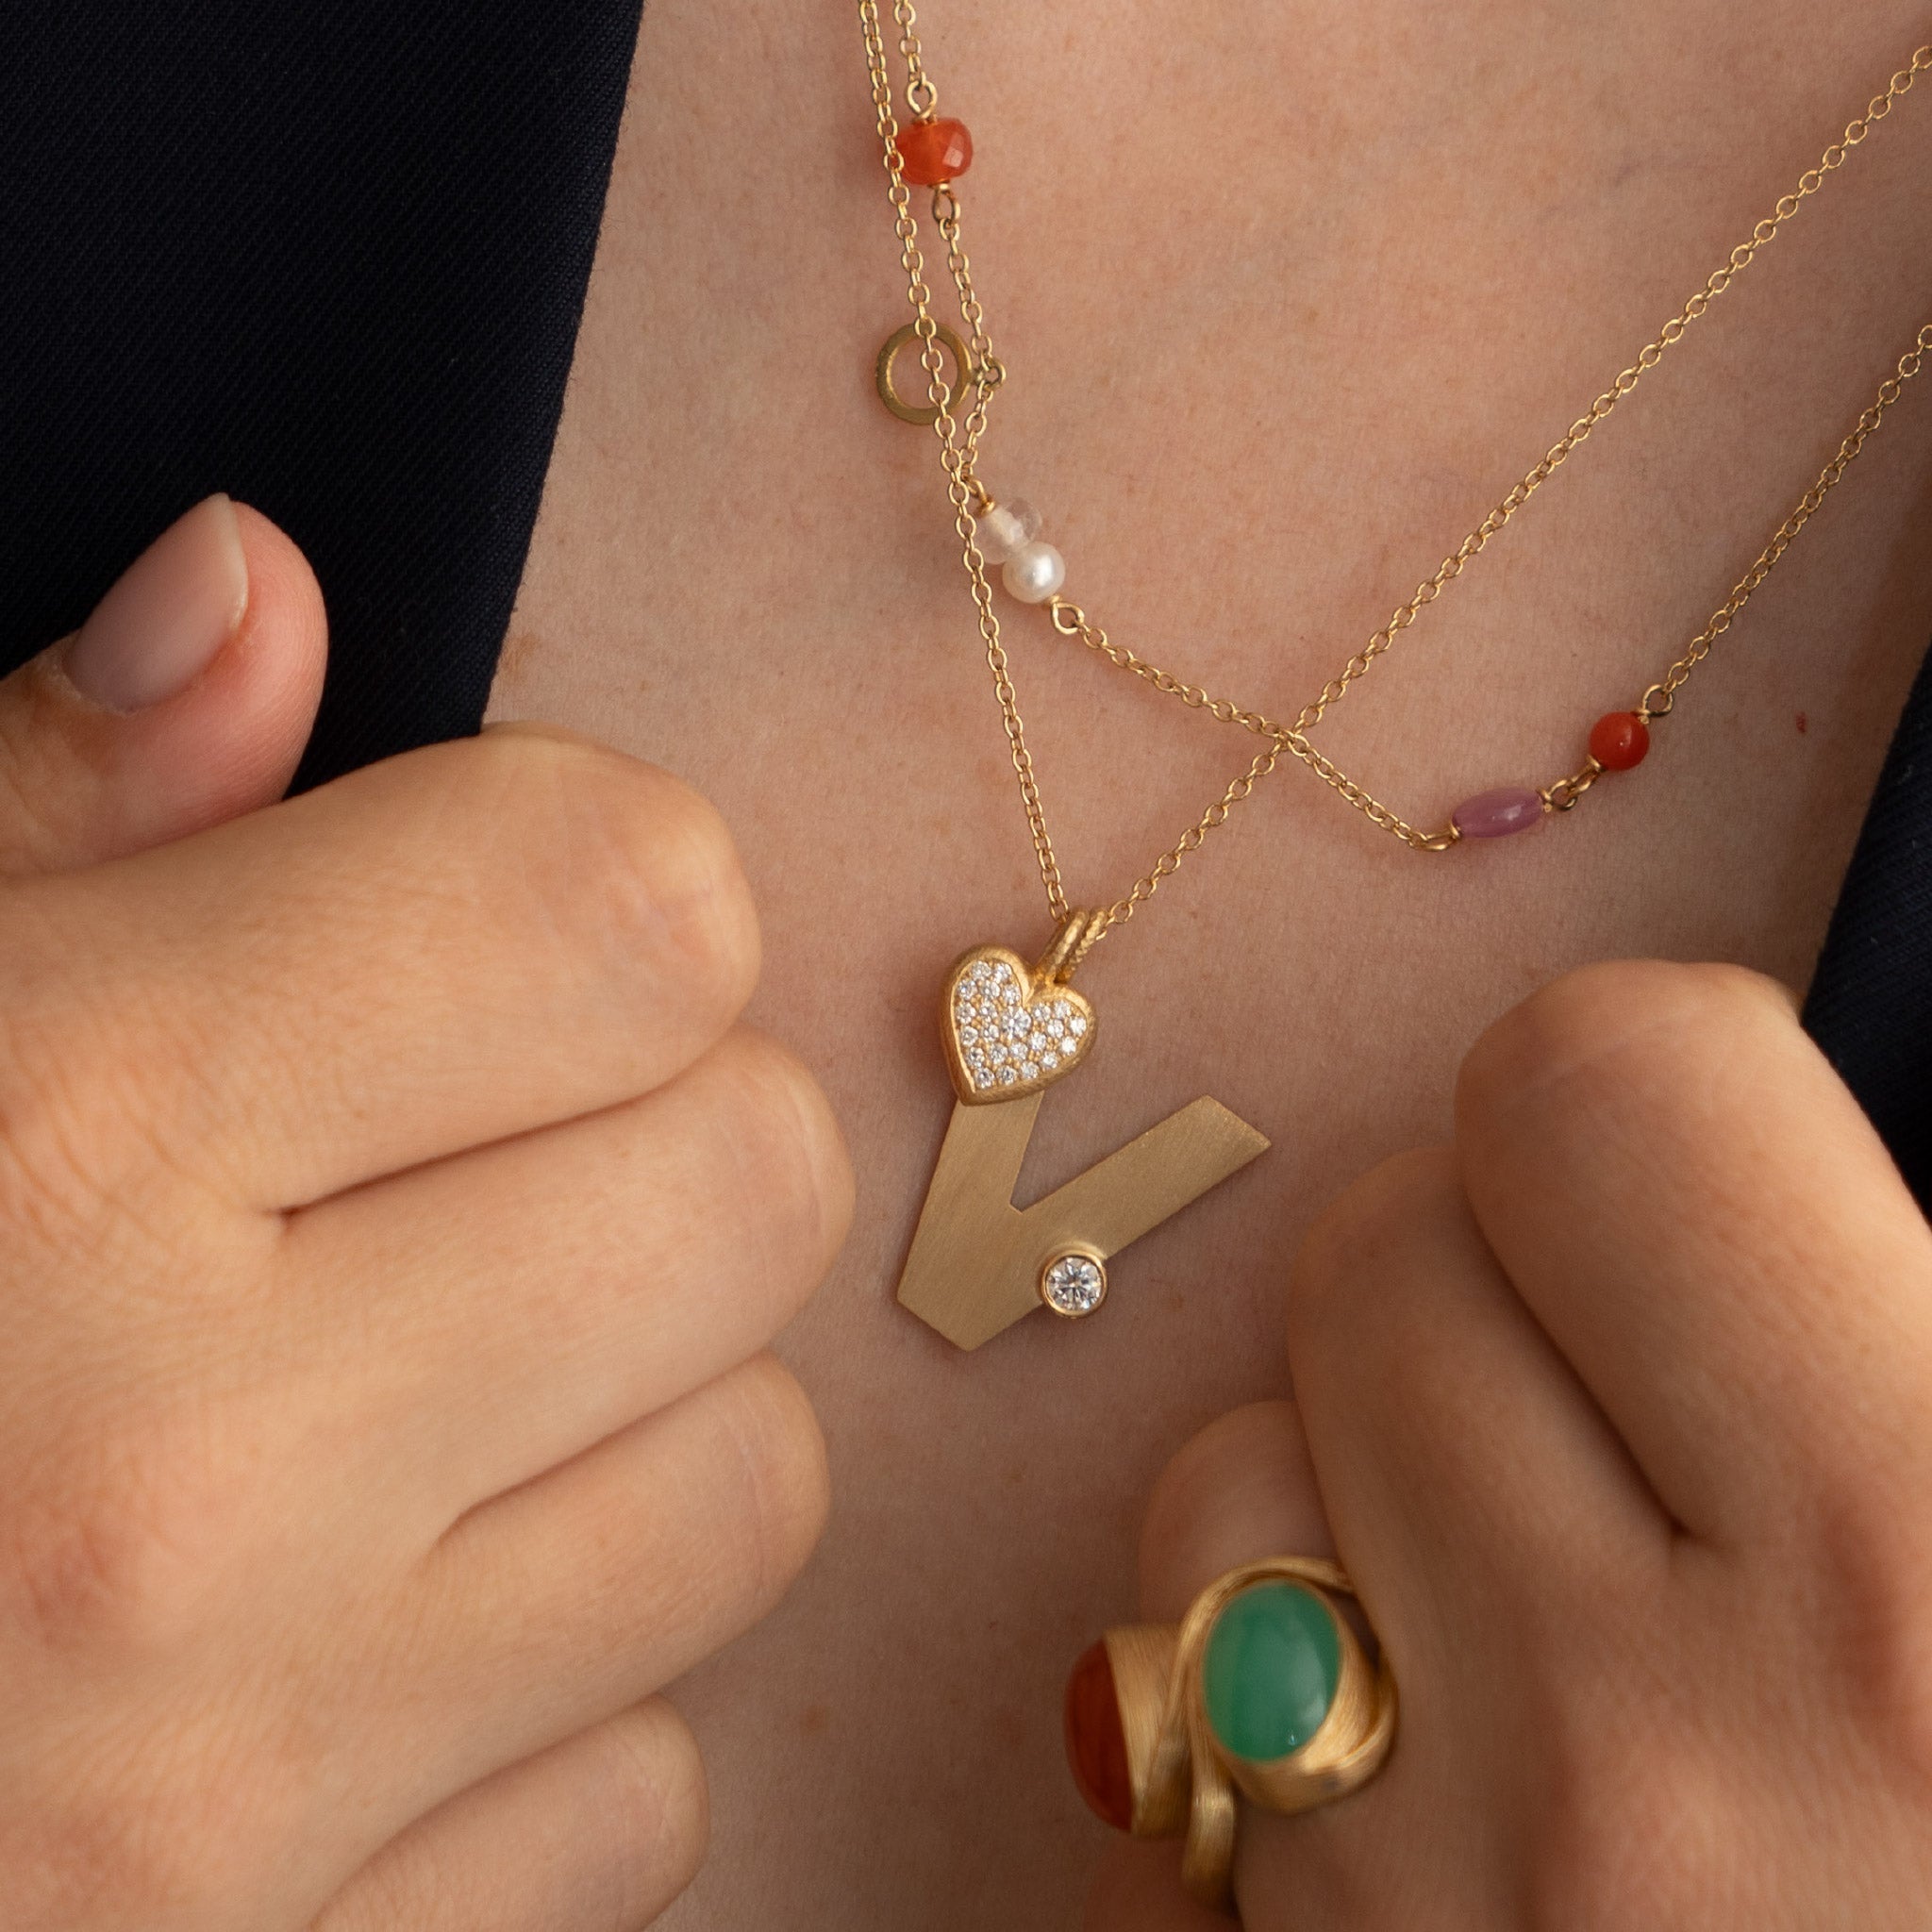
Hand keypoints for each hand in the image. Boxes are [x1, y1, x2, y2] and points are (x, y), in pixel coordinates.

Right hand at [0, 499, 851, 1929]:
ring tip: (406, 1404)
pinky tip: (354, 1652)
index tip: (479, 916)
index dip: (590, 876)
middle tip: (453, 1157)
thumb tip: (259, 590)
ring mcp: (251, 1796)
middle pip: (762, 1176)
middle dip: (657, 1127)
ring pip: (759, 1481)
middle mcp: (182, 1492)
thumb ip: (38, 806)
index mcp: (51, 1156)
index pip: (636, 904)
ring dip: (637, 1410)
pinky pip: (649, 1776)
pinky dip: (553, 1697)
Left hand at [1096, 961, 1931, 1929]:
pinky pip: (1171, 1705)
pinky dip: (1286, 1677)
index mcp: (1928, 1588)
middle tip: (1639, 1374)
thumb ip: (1909, 1340)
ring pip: (1227, 1468)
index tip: (1708, 1173)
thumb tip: (1731, 1133)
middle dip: (1497, 1270)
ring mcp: (1423, 1926)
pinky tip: (1459, 1761)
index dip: (1661, 1094)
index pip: (1598, 1091)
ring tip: (1547, 1583)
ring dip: (1357, 1475)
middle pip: (1381, 1252)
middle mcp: (1644, 1761)